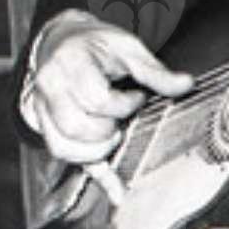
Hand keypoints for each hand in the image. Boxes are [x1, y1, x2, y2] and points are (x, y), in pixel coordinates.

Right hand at [24, 9, 193, 166]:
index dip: (123, 105)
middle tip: (122, 119)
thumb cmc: (95, 44)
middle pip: (77, 126)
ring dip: (96, 151)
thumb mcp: (128, 48)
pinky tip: (116, 187)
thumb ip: (154, 71)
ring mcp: (41, 109)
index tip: (137, 98)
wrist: (62, 41)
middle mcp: (50, 87)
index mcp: (71, 62)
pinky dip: (92, 172)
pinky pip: (63, 156)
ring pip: (64, 147)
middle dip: (108, 130)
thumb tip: (186, 85)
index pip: (96, 99)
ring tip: (112, 134)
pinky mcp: (44, 127)